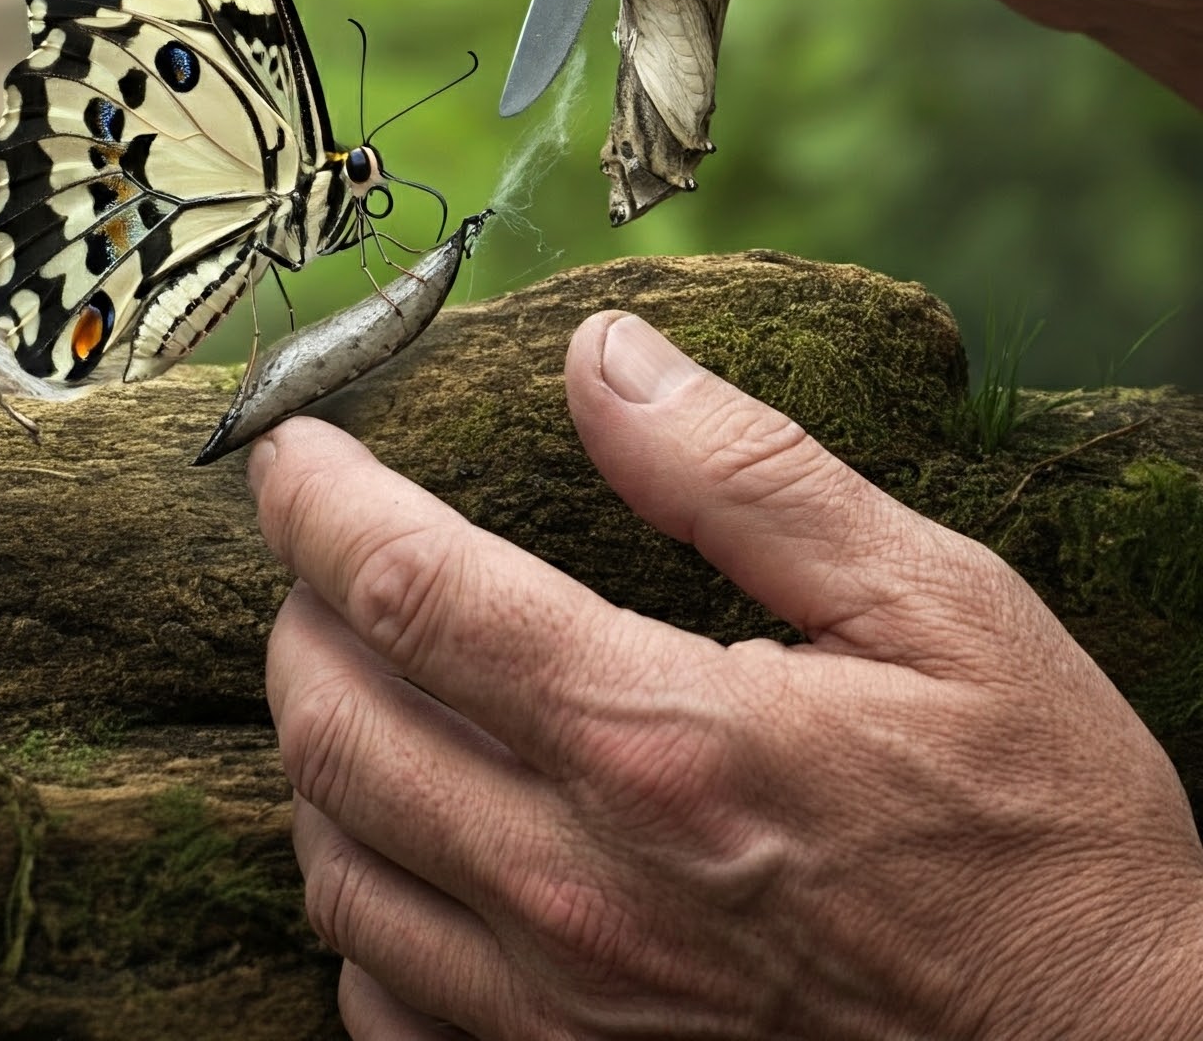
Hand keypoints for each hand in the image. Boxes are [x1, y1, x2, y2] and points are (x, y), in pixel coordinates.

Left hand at [253, 313, 1202, 1038]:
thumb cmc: (1045, 841)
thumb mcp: (941, 610)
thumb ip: (745, 474)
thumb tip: (601, 359)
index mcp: (658, 742)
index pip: (406, 587)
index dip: (315, 495)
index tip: (288, 442)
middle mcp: (579, 887)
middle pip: (329, 720)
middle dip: (300, 609)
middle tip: (334, 550)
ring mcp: (563, 1011)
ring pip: (333, 858)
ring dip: (320, 745)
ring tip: (368, 674)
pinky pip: (379, 994)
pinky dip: (364, 897)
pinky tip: (418, 841)